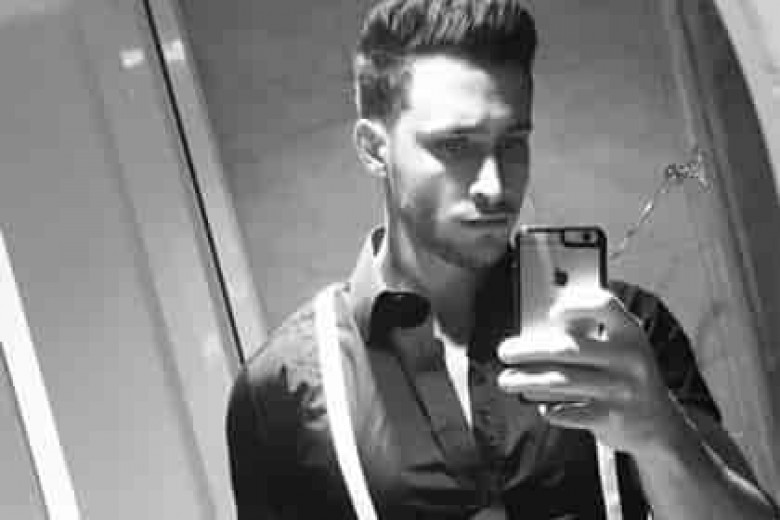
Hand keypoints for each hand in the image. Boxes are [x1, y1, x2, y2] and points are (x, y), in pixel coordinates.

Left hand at [497, 288, 685, 455]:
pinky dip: (549, 408)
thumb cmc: (626, 377)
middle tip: (505, 352)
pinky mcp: (613, 418)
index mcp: (631, 333)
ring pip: (562, 381)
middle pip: (569, 347)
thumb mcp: (620, 349)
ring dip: (527, 380)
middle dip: (528, 350)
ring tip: (507, 380)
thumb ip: (587, 335)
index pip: (604, 306)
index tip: (550, 311)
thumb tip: (534, 329)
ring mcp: (622, 389)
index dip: (575, 304)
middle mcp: (630, 359)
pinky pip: (569, 410)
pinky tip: (540, 404)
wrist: (658, 425)